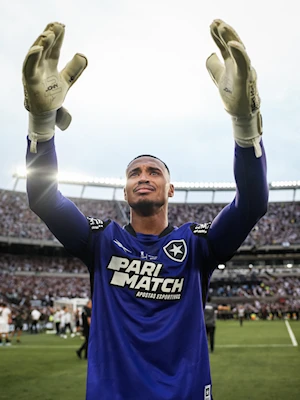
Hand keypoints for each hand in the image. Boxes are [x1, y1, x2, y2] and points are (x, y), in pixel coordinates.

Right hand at [22, 22, 87, 151]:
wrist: (47, 113)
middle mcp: (41, 66)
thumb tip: (83, 56)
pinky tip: (38, 48)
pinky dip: (32, 57)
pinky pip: (29, 67)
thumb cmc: (53, 96)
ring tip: (49, 34)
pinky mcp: (30, 81)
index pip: (55, 48)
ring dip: (42, 43)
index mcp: (49, 65)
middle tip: (56, 25)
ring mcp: (35, 72)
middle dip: (50, 36)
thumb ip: (75, 69)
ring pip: (36, 54)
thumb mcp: (67, 80)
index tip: (62, 26)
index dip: (58, 37)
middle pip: (45, 48)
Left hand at [206, 20, 261, 156]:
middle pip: (233, 44)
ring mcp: (245, 70)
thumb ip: (214, 67)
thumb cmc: (233, 97)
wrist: (239, 114)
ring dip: (231, 37)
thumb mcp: (219, 79)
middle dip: (225, 32)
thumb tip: (209, 55)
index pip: (225, 46)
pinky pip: (244, 63)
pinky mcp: (246, 79)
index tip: (211, 25)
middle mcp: (240, 64)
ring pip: (239, 50)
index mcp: (233, 64)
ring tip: (222, 26)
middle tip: (215, 21)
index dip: (218, 36)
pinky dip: (239, 52)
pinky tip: (231, 44)